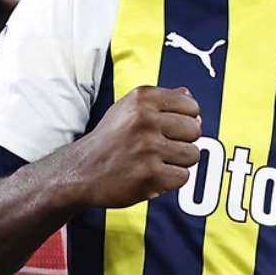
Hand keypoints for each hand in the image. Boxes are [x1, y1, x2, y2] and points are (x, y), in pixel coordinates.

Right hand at [68, 85, 200, 208]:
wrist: (80, 171)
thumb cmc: (109, 139)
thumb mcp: (128, 109)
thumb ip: (161, 99)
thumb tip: (188, 94)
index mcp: (143, 99)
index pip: (192, 106)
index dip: (186, 119)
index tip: (171, 128)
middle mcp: (145, 120)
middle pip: (195, 130)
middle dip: (184, 141)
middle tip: (162, 147)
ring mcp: (148, 148)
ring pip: (192, 155)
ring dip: (179, 162)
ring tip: (157, 161)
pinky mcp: (150, 175)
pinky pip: (183, 177)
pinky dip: (171, 180)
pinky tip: (153, 175)